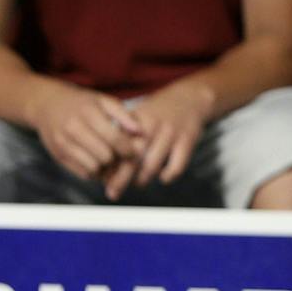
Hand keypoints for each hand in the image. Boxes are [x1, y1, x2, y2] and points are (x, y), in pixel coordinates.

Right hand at [28, 82, 141, 182]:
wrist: (47, 105)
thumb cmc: (82, 103)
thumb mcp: (103, 100)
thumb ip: (123, 114)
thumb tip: (140, 131)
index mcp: (88, 113)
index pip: (113, 137)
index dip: (127, 148)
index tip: (134, 152)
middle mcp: (73, 129)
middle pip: (104, 155)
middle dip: (118, 159)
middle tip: (123, 157)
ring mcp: (63, 144)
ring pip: (92, 167)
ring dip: (106, 168)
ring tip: (112, 160)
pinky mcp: (57, 156)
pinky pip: (81, 172)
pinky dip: (94, 172)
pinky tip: (98, 162)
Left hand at [104, 81, 213, 199]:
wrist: (189, 97)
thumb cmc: (157, 113)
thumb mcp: (136, 118)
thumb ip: (121, 139)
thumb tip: (106, 167)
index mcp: (134, 121)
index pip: (117, 148)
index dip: (109, 166)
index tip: (102, 180)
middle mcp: (151, 126)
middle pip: (132, 158)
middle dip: (120, 179)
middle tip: (112, 193)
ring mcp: (170, 133)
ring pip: (152, 165)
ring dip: (142, 179)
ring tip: (139, 183)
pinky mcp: (187, 140)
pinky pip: (176, 166)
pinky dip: (168, 176)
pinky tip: (163, 177)